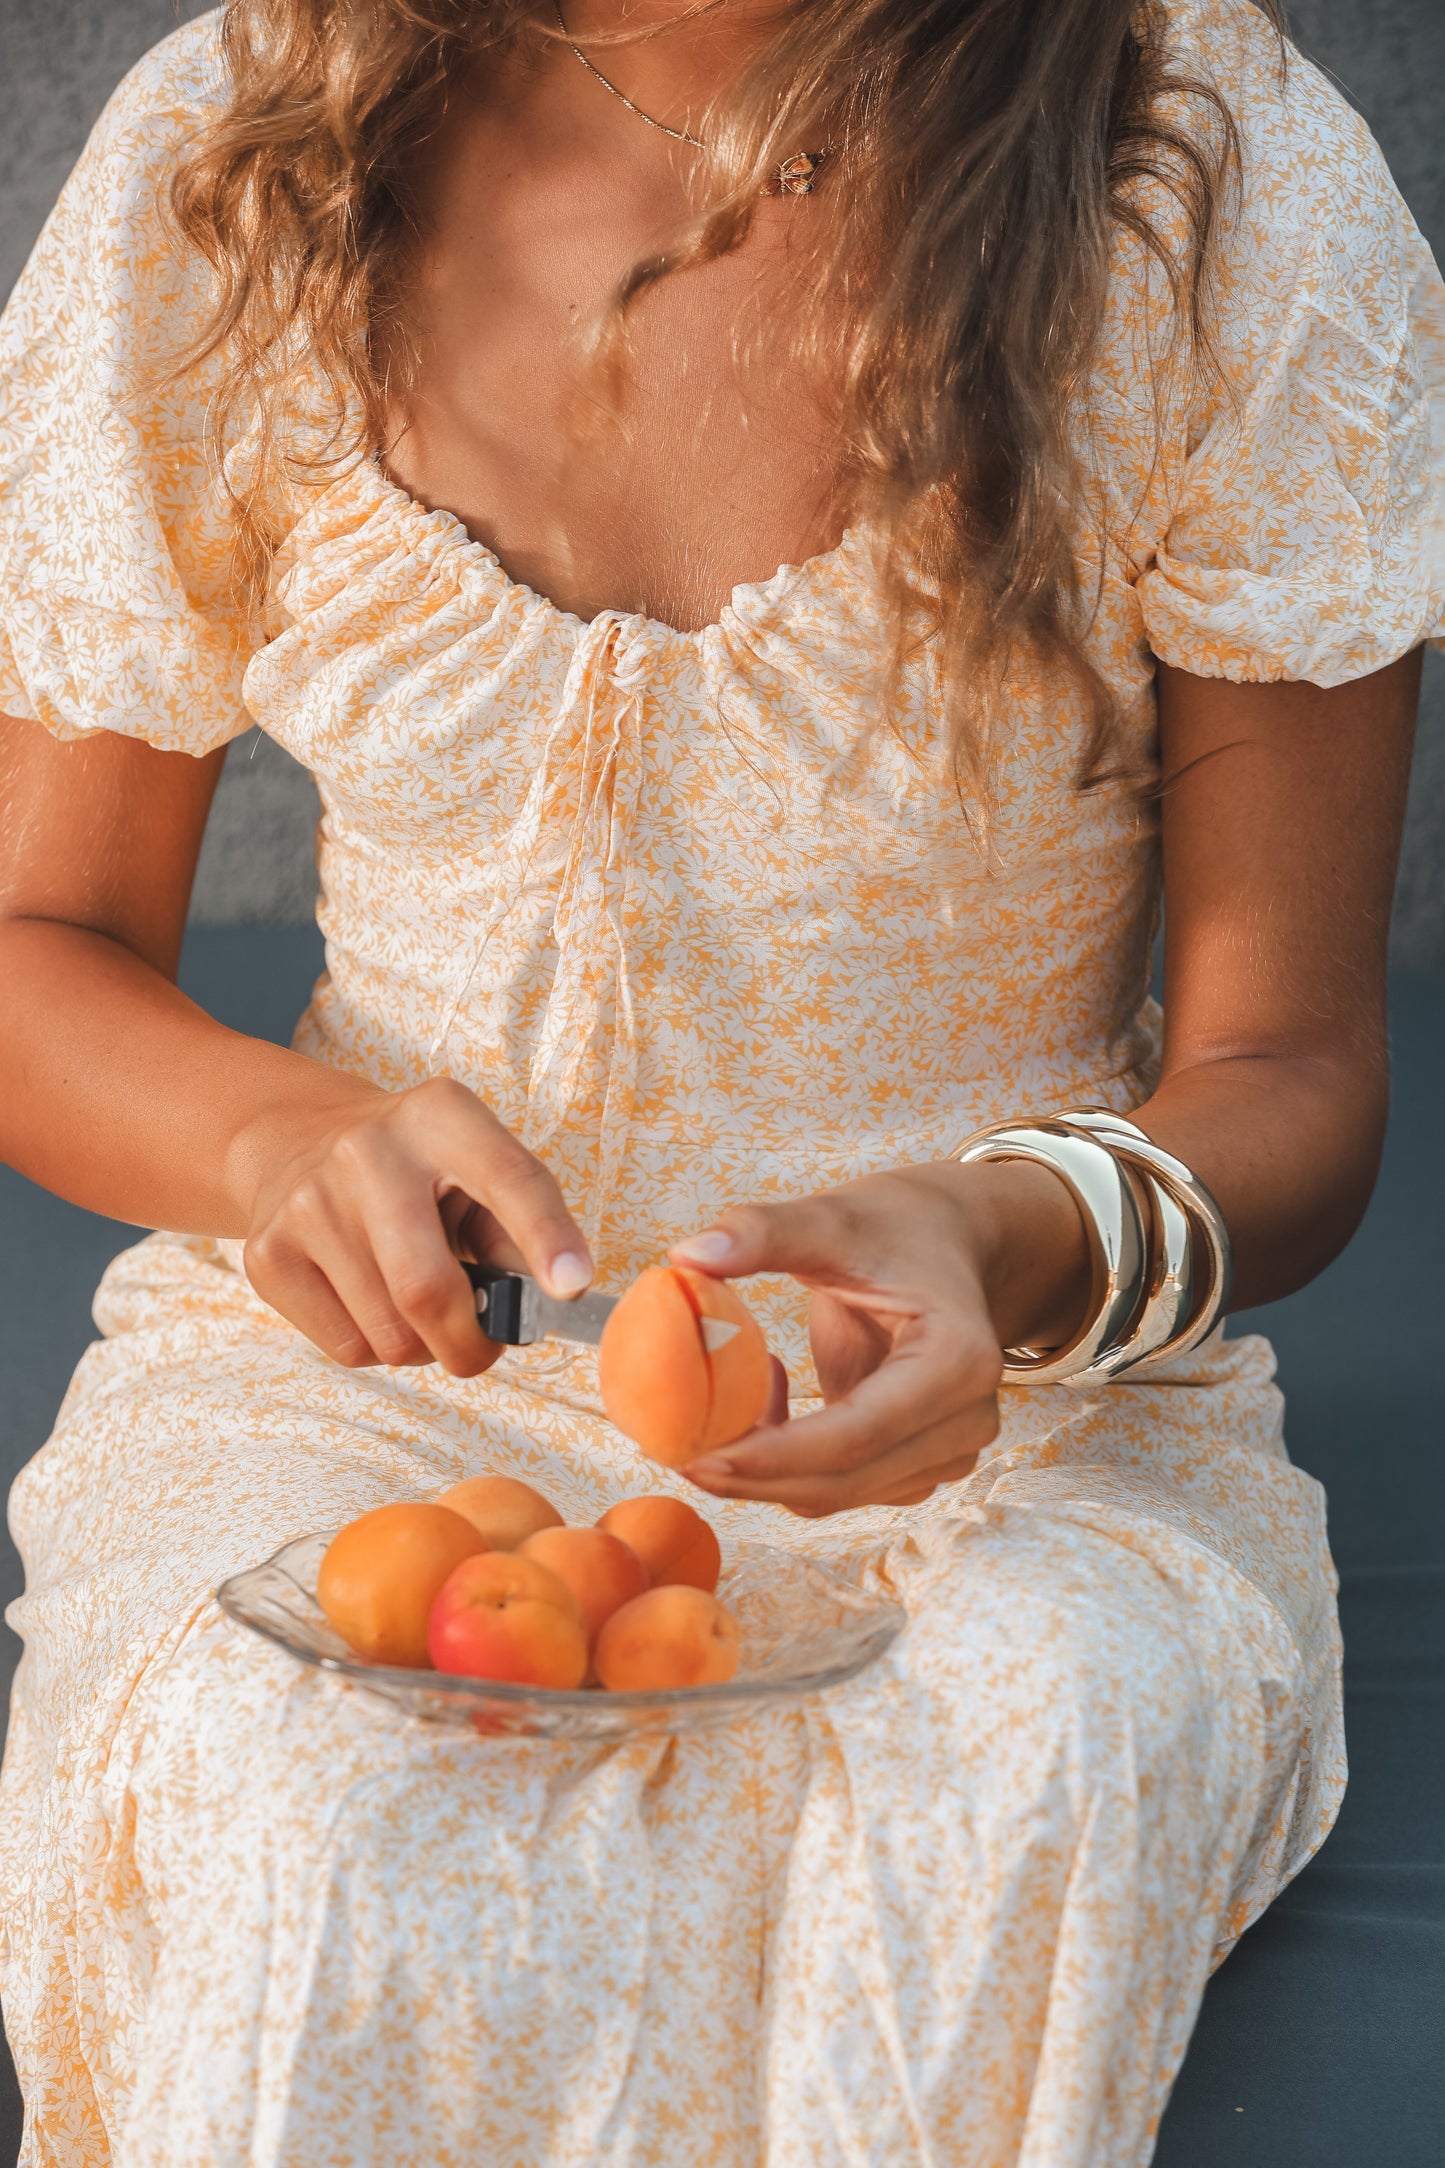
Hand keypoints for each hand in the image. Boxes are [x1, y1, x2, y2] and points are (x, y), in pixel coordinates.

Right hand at [238, 1076, 592, 1375]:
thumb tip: (543, 1302)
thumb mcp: (476, 1169)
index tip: (572, 1288)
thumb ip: (518, 1229)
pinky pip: (347, 1347)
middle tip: (484, 1347)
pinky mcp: (267, 1252)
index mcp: (442, 1115)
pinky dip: (377, 1349)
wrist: (297, 1139)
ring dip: (423, 1347)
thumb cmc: (419, 1171)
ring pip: (389, 1333)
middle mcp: (368, 1151)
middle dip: (471, 1344)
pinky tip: (371, 1301)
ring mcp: (308, 1202)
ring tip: (419, 1307)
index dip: (546, 1236)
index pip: (508, 1178)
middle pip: (428, 1289)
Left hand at [669, 1158, 1090, 1516]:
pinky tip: (763, 1401)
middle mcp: (966, 1419)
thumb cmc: (900, 1227)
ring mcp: (949, 1449)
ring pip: (839, 1493)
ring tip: (712, 1415)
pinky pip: (842, 1483)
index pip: (856, 1435)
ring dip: (767, 1473)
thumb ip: (764, 1232)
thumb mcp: (833, 1218)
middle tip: (676, 1455)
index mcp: (957, 1361)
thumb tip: (687, 1255)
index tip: (698, 1457)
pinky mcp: (920, 1461)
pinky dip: (789, 1463)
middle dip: (756, 1479)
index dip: (774, 1456)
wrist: (954, 1243)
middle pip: (846, 1479)